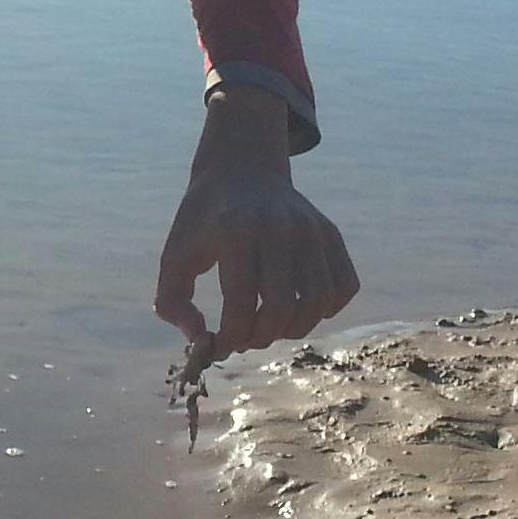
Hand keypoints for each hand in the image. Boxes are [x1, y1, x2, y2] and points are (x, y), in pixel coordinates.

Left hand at [153, 89, 359, 355]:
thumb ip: (173, 303)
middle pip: (282, 308)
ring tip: (270, 326)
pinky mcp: (331, 233)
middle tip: (245, 339)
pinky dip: (326, 308)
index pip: (240, 303)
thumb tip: (200, 340)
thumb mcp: (173, 256)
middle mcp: (280, 228)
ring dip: (294, 329)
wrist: (241, 171)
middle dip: (261, 337)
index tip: (218, 348)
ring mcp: (311, 229)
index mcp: (236, 232)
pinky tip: (299, 308)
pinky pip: (345, 286)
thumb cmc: (203, 222)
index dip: (229, 338)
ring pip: (318, 301)